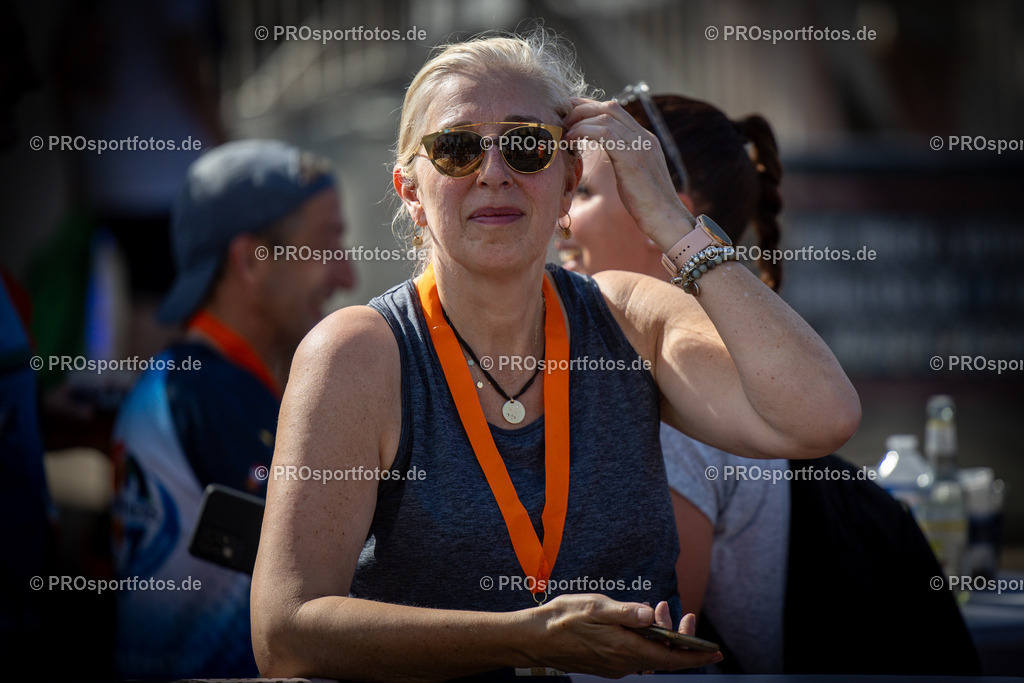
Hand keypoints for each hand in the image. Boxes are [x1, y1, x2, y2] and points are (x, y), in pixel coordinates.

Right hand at [523, 593, 720, 676]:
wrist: (533, 639)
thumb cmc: (562, 619)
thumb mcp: (595, 607)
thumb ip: (625, 612)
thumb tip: (652, 615)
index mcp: (624, 649)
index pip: (670, 658)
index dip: (695, 656)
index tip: (715, 651)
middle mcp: (623, 662)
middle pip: (662, 656)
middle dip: (679, 639)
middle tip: (685, 615)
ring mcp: (614, 665)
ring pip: (648, 654)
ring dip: (659, 635)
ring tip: (659, 608)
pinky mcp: (605, 663)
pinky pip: (634, 654)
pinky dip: (644, 639)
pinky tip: (638, 621)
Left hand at [563, 97, 693, 245]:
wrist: (665, 218)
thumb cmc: (647, 204)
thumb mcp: (634, 174)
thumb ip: (624, 159)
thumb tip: (610, 157)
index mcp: (645, 139)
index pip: (616, 111)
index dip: (591, 107)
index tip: (572, 111)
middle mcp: (644, 136)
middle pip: (609, 107)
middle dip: (582, 108)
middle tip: (563, 119)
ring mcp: (639, 145)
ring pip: (605, 117)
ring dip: (580, 121)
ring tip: (565, 132)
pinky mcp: (631, 157)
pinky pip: (604, 133)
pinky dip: (584, 132)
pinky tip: (572, 141)